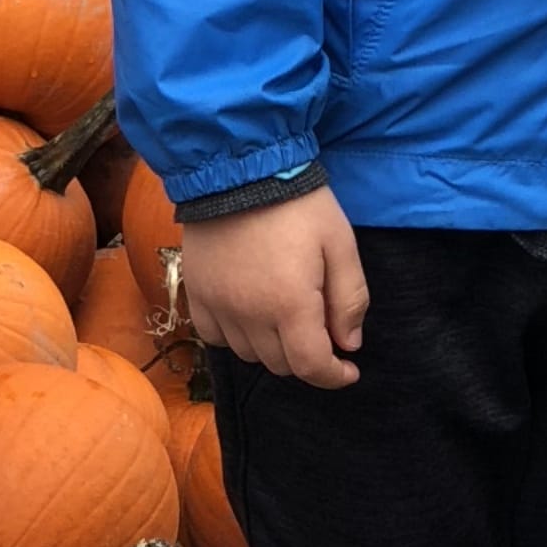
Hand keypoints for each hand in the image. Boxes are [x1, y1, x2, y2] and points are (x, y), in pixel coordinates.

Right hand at [168, 185, 369, 386]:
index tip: (348, 370)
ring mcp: (218, 306)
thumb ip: (349, 299)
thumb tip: (349, 344)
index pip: (311, 367)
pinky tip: (250, 315)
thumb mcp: (340, 243)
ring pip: (248, 355)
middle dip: (307, 356)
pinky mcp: (197, 294)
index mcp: (289, 304)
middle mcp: (249, 315)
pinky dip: (236, 337)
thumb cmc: (298, 204)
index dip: (334, 377)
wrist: (239, 169)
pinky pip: (214, 337)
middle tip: (321, 329)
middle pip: (281, 364)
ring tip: (286, 318)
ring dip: (272, 348)